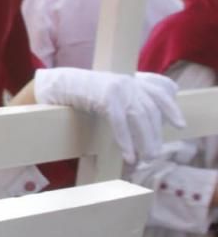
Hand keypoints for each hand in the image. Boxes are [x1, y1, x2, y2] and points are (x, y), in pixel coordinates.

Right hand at [34, 68, 185, 163]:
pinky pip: (120, 122)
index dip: (171, 107)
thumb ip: (126, 102)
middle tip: (154, 154)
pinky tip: (128, 154)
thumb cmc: (80, 94)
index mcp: (130, 79)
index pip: (160, 90)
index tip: (180, 124)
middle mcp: (128, 81)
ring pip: (140, 117)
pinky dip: (126, 141)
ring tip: (146, 157)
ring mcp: (118, 87)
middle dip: (155, 134)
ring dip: (145, 140)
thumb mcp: (108, 94)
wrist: (57, 86)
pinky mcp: (106, 96)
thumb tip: (143, 125)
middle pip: (151, 110)